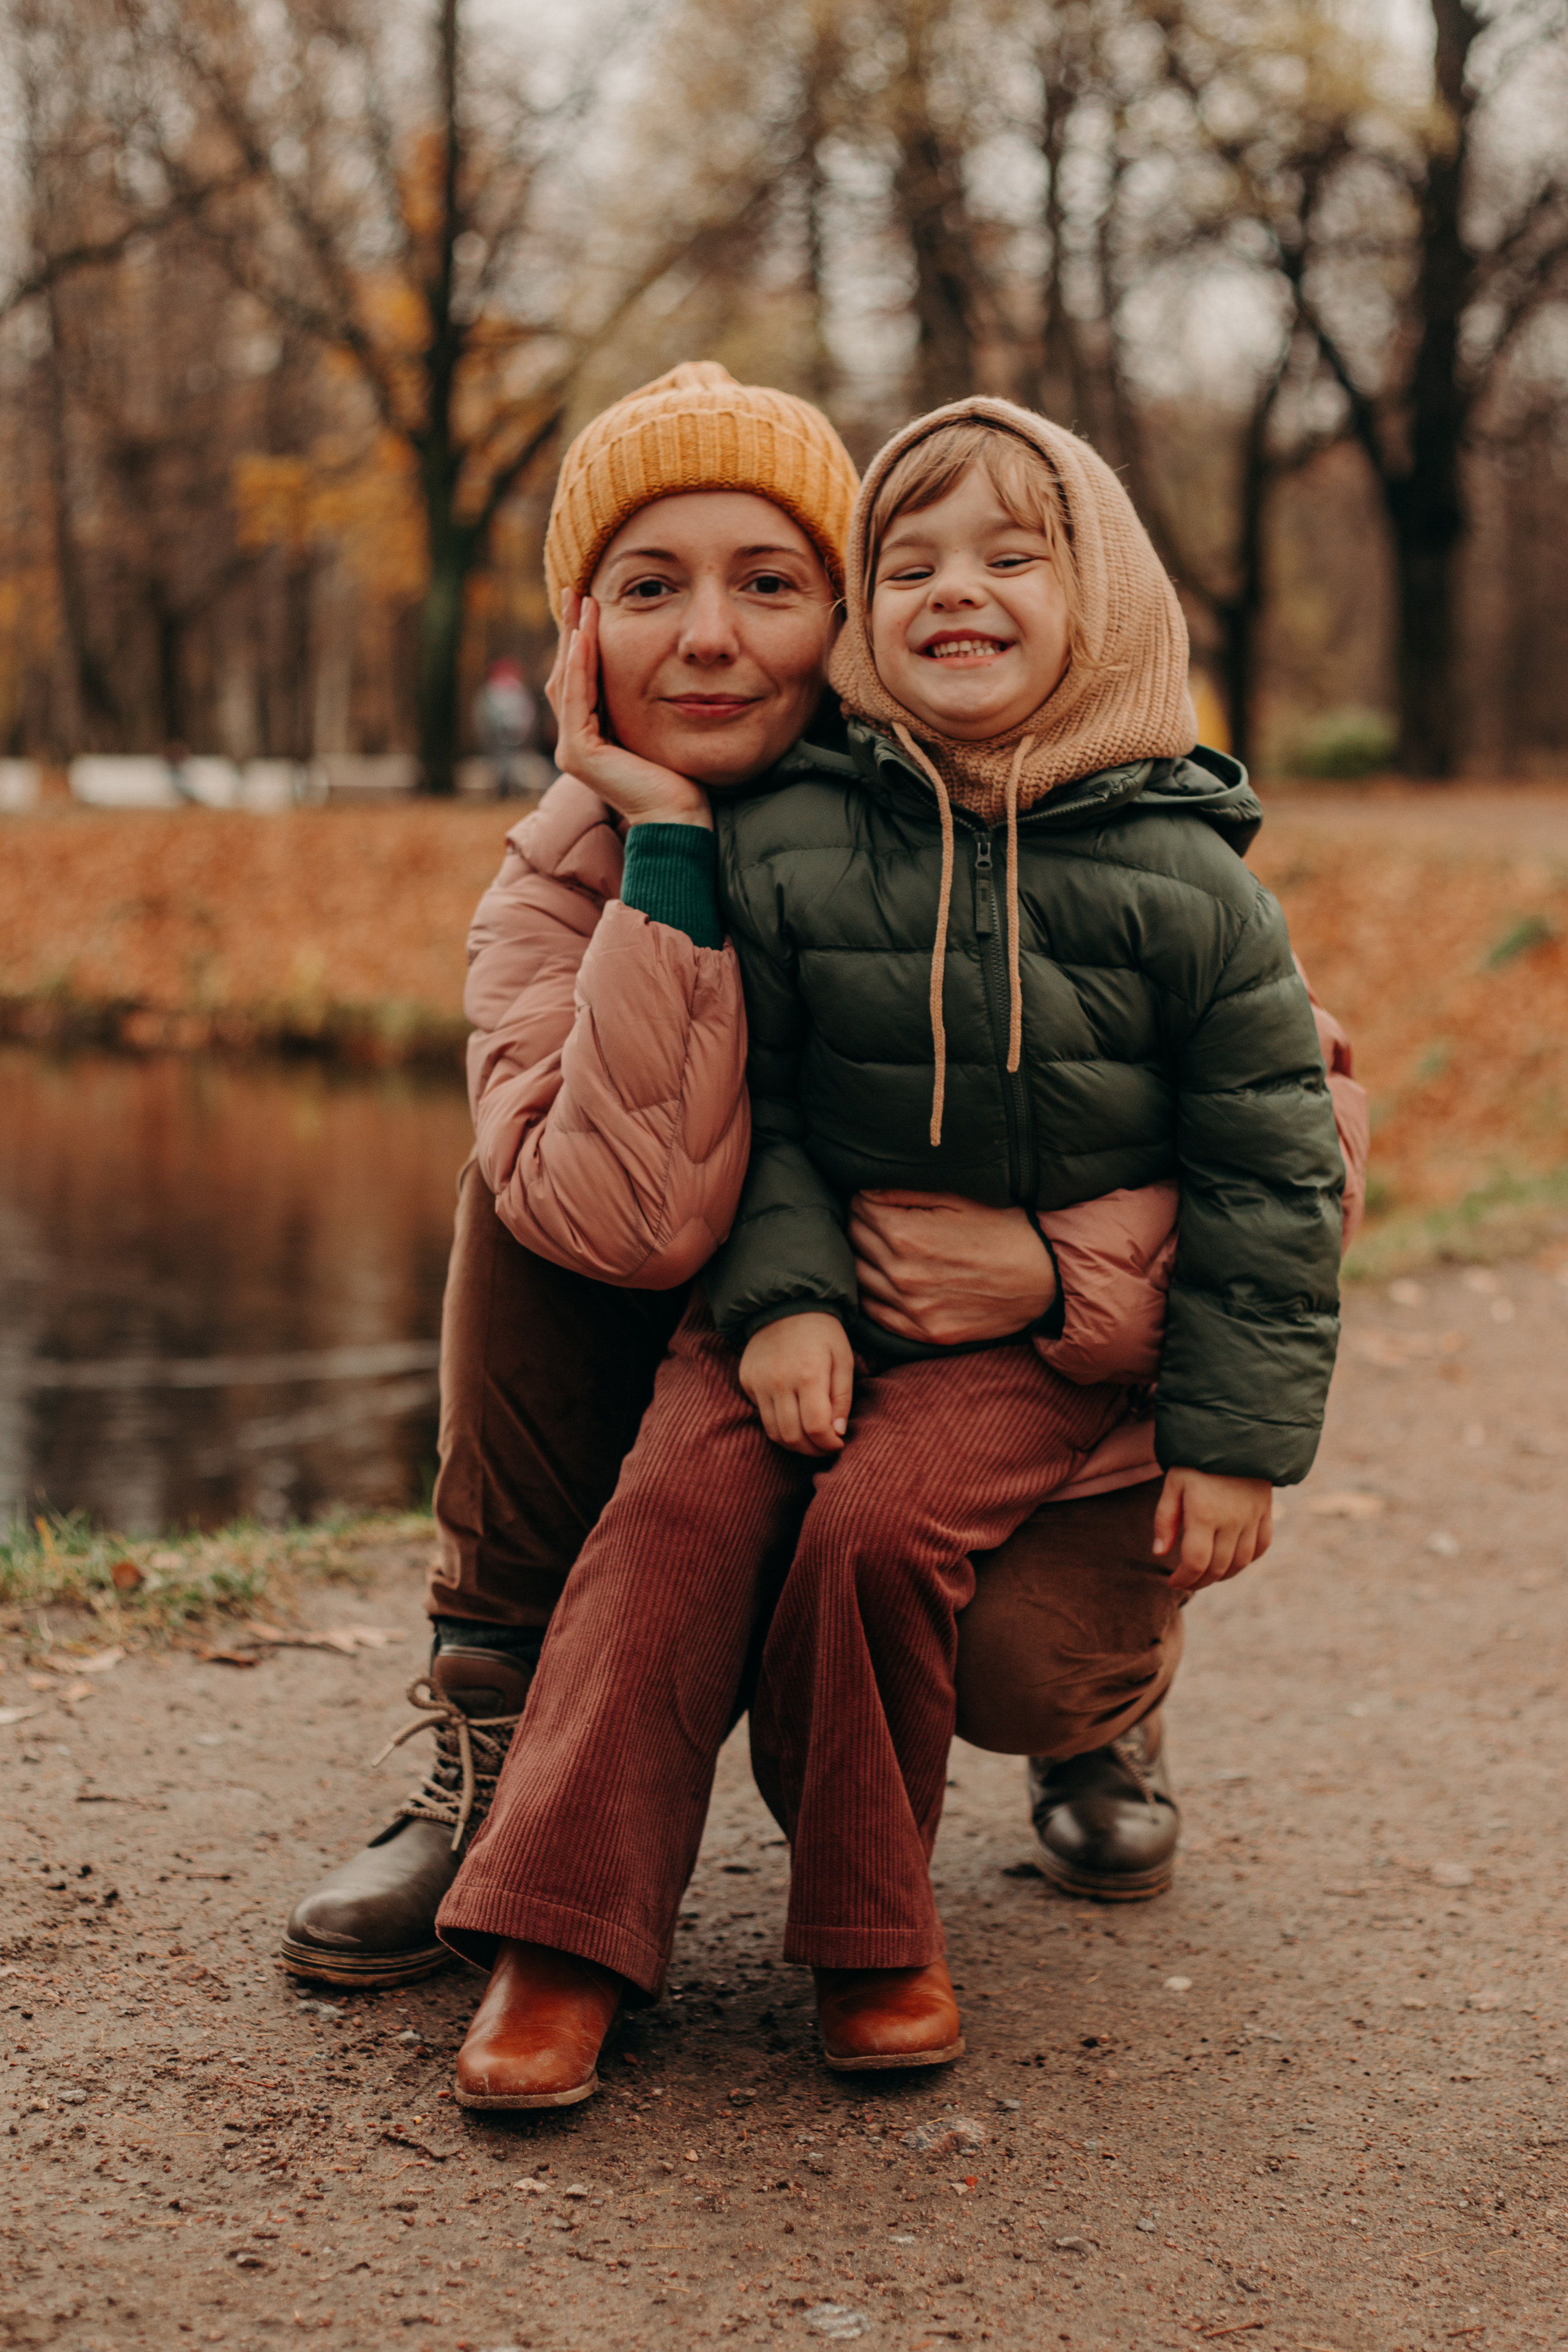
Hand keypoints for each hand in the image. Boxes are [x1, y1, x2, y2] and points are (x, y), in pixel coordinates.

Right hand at [546, 590, 711, 828]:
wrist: (682, 818)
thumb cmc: (681, 778)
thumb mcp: (660, 726)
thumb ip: (646, 703)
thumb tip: (661, 667)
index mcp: (591, 736)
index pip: (580, 677)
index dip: (582, 639)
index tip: (590, 602)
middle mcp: (575, 742)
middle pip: (567, 673)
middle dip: (572, 630)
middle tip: (576, 590)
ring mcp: (572, 749)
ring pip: (567, 681)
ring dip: (574, 639)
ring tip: (582, 602)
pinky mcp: (580, 754)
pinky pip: (577, 699)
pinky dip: (580, 666)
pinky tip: (585, 637)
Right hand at [738, 1313, 853, 1455]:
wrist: (785, 1305)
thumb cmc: (822, 1333)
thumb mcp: (843, 1359)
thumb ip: (842, 1398)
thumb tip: (838, 1433)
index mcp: (809, 1374)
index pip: (816, 1427)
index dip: (829, 1445)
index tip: (838, 1444)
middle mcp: (779, 1382)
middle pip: (792, 1437)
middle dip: (812, 1451)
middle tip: (824, 1447)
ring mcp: (759, 1382)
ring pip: (774, 1432)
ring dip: (794, 1444)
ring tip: (809, 1439)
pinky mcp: (747, 1381)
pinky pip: (762, 1415)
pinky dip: (778, 1423)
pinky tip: (793, 1414)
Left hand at [848, 1190, 1054, 1344]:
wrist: (1048, 1278)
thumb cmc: (1007, 1228)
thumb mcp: (961, 1197)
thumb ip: (908, 1190)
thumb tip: (866, 1188)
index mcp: (907, 1236)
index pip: (859, 1209)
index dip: (864, 1196)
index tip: (874, 1194)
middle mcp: (903, 1275)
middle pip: (854, 1241)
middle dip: (861, 1222)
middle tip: (875, 1216)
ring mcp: (913, 1309)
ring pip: (859, 1278)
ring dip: (863, 1257)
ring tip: (879, 1245)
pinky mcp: (926, 1332)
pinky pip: (876, 1315)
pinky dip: (872, 1294)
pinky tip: (883, 1279)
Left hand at [1152, 1469, 1272, 1592]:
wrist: (1234, 1432)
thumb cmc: (1196, 1457)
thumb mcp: (1173, 1483)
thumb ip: (1165, 1519)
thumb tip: (1159, 1553)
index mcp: (1204, 1514)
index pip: (1196, 1562)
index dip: (1184, 1579)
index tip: (1172, 1581)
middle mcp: (1232, 1521)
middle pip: (1218, 1568)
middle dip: (1199, 1581)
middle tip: (1186, 1580)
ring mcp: (1252, 1517)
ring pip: (1241, 1562)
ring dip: (1223, 1575)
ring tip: (1207, 1574)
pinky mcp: (1265, 1511)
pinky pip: (1261, 1546)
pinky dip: (1248, 1559)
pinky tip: (1233, 1560)